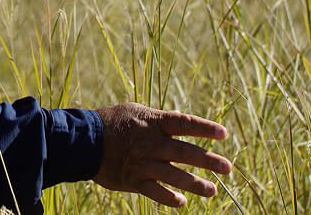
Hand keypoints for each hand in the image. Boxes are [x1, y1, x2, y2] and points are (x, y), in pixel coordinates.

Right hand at [93, 102, 231, 207]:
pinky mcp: (133, 180)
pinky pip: (156, 192)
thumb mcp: (134, 111)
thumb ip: (157, 119)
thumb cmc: (111, 121)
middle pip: (185, 153)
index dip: (204, 128)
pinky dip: (169, 198)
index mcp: (152, 122)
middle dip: (208, 161)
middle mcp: (151, 143)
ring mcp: (143, 163)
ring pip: (175, 176)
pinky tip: (181, 202)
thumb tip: (178, 119)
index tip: (224, 134)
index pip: (184, 123)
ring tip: (212, 190)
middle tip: (228, 167)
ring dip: (195, 184)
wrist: (84, 140)